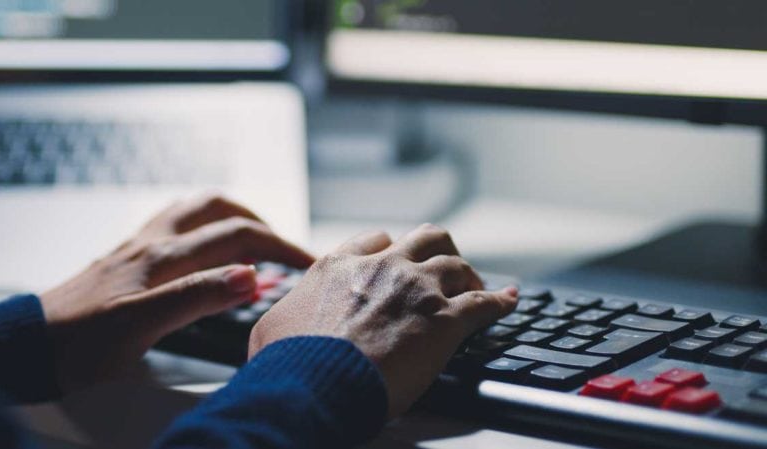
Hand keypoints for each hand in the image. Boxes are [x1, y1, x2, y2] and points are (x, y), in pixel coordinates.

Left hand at [40, 194, 314, 392]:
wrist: (28, 345)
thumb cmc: (77, 344)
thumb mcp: (141, 327)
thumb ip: (196, 298)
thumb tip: (249, 276)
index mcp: (162, 258)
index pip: (237, 236)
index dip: (281, 247)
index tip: (310, 264)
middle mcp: (151, 243)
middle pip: (220, 209)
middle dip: (262, 223)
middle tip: (286, 250)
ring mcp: (137, 247)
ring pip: (195, 210)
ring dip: (232, 216)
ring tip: (255, 239)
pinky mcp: (125, 259)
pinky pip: (174, 226)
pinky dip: (202, 227)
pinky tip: (204, 250)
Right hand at [248, 225, 516, 417]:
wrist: (314, 384)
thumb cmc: (288, 363)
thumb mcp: (269, 328)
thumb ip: (285, 315)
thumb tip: (279, 327)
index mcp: (339, 267)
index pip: (375, 240)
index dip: (390, 248)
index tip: (396, 258)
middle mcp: (382, 268)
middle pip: (425, 237)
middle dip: (437, 249)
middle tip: (443, 268)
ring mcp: (417, 291)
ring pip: (456, 263)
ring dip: (468, 274)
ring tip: (476, 286)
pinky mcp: (445, 322)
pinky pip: (484, 303)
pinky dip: (500, 301)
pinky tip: (508, 302)